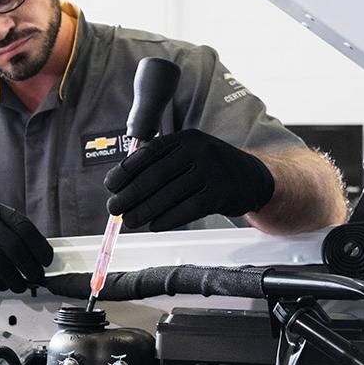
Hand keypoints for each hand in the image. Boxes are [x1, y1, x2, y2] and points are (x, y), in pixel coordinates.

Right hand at [0, 200, 53, 291]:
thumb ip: (9, 229)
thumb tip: (35, 253)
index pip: (24, 227)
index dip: (39, 246)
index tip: (46, 260)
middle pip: (14, 246)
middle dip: (30, 266)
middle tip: (36, 277)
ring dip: (14, 278)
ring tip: (20, 286)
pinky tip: (1, 284)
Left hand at [104, 129, 273, 231]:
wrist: (253, 178)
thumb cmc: (210, 168)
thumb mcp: (189, 154)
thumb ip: (160, 162)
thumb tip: (121, 184)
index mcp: (186, 139)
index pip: (149, 153)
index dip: (125, 170)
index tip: (110, 185)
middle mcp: (200, 151)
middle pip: (155, 176)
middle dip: (130, 194)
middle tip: (114, 208)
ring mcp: (212, 172)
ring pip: (169, 195)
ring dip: (144, 211)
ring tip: (129, 220)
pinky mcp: (221, 194)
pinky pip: (187, 209)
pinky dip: (167, 219)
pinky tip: (154, 225)